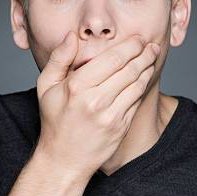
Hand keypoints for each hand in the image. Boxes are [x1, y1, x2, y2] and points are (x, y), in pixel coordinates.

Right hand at [35, 32, 160, 177]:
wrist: (64, 159)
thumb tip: (72, 36)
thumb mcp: (45, 87)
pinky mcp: (121, 128)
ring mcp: (110, 116)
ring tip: (151, 58)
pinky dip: (143, 87)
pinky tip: (145, 78)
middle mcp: (95, 101)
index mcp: (76, 87)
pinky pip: (137, 102)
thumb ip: (59, 59)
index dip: (130, 46)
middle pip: (129, 70)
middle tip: (151, 46)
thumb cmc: (54, 120)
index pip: (112, 59)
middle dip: (144, 54)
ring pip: (137, 85)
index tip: (138, 39)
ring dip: (147, 69)